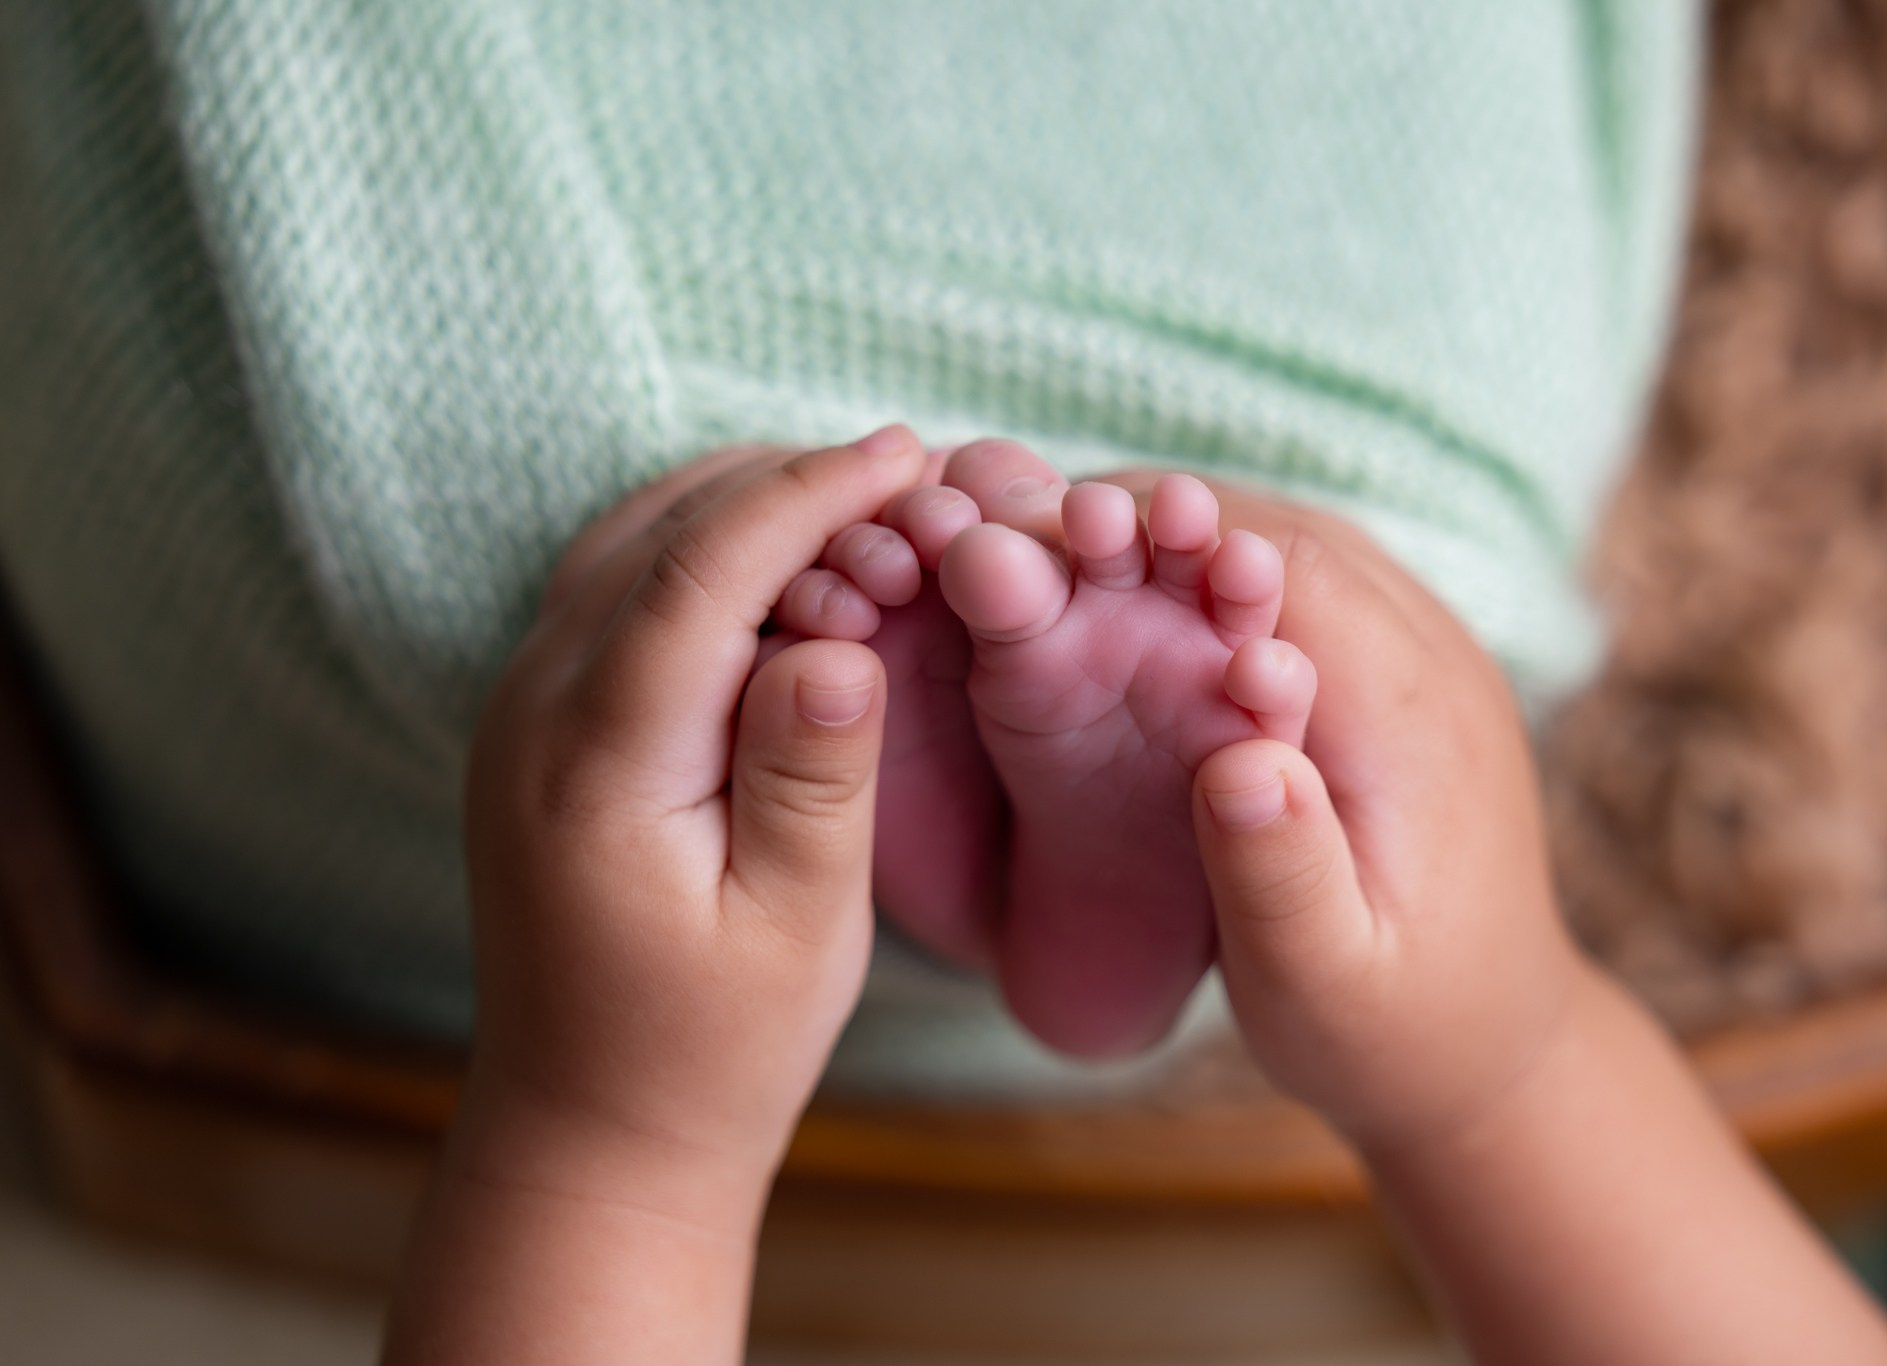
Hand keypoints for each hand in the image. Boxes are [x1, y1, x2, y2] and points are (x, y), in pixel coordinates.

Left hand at [461, 427, 926, 1181]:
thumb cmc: (710, 1046)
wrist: (590, 1129)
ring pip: (625, 544)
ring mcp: (518, 713)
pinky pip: (611, 589)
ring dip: (738, 507)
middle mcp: (532, 714)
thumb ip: (814, 778)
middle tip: (906, 483)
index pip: (704, 569)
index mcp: (597, 762)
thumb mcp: (796, 928)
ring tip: (854, 504)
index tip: (904, 453)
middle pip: (657, 532)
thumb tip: (839, 641)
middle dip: (786, 484)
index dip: (810, 493)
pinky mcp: (535, 725)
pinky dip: (698, 550)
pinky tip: (776, 564)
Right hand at [1100, 470, 1591, 1155]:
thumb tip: (1234, 765)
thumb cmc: (1389, 1031)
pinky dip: (1218, 571)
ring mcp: (1428, 657)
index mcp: (1413, 725)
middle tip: (1038, 517)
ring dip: (1190, 534)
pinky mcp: (1404, 672)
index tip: (1057, 530)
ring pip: (1299, 541)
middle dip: (1164, 518)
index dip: (1169, 539)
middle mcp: (1434, 663)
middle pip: (1289, 533)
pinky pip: (1310, 582)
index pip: (1289, 574)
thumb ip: (1282, 881)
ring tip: (1074, 537)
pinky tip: (1143, 590)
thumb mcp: (1324, 987)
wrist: (1491, 1047)